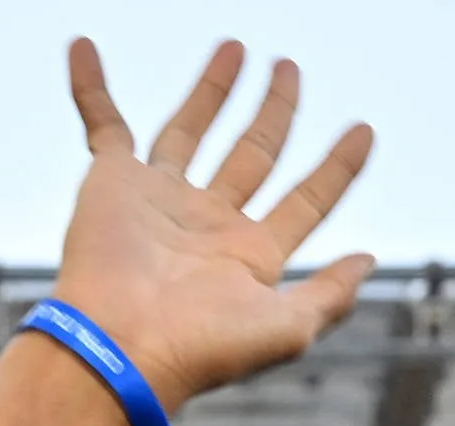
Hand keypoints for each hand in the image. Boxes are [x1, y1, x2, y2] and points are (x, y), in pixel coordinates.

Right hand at [57, 39, 374, 411]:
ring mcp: (161, 200)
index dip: (337, 167)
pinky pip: (103, 123)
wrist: (121, 346)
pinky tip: (85, 49)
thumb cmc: (203, 348)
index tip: (364, 130)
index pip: (306, 200)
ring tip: (236, 48)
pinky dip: (90, 88)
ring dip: (212, 89)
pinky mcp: (114, 183)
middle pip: (253, 154)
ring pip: (191, 129)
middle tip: (289, 68)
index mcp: (251, 256)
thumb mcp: (288, 329)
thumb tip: (369, 261)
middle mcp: (209, 224)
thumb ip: (330, 294)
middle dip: (275, 112)